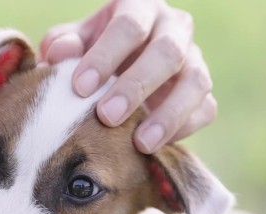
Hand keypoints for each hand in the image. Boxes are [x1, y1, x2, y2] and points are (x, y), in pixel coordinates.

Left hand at [40, 0, 216, 153]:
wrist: (117, 69)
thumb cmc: (90, 53)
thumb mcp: (72, 43)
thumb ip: (62, 45)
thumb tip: (59, 54)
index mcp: (139, 8)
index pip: (129, 25)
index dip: (105, 56)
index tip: (80, 87)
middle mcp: (174, 29)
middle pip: (167, 52)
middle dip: (136, 86)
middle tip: (107, 116)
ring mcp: (194, 60)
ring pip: (196, 82)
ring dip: (168, 115)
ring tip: (140, 143)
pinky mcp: (203, 93)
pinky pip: (205, 109)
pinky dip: (183, 128)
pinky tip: (154, 147)